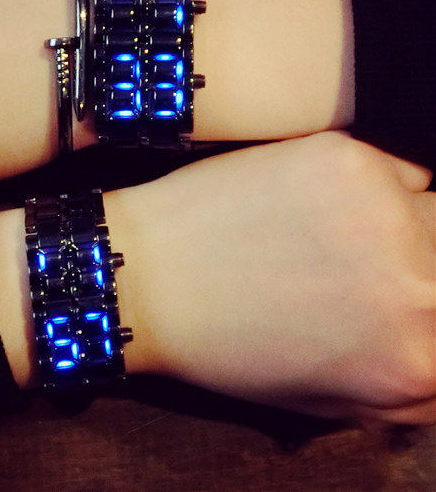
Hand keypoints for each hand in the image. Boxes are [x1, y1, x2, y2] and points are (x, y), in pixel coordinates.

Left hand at [103, 132, 434, 422]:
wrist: (149, 278)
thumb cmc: (229, 347)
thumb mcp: (338, 397)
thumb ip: (420, 377)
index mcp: (421, 362)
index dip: (434, 300)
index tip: (410, 289)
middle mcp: (421, 289)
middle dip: (429, 261)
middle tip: (369, 260)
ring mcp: (385, 213)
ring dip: (404, 220)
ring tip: (338, 230)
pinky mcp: (348, 158)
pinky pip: (398, 167)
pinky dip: (373, 183)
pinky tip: (319, 198)